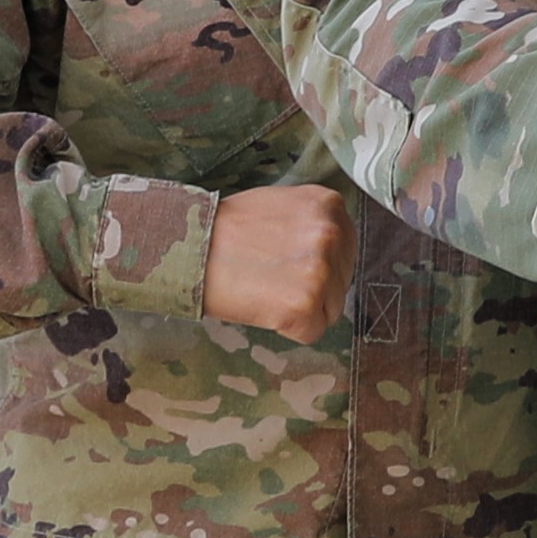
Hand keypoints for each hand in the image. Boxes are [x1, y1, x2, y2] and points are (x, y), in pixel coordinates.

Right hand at [202, 184, 356, 338]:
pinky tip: (264, 307)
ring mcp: (320, 270)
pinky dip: (290, 329)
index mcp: (329, 205)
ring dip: (302, 309)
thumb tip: (335, 255)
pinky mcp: (304, 304)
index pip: (346, 249)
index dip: (319, 264)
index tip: (290, 265)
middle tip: (272, 278)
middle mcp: (331, 233)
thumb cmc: (227, 229)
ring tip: (266, 290)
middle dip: (313, 288)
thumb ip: (314, 224)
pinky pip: (312, 332)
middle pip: (342, 281)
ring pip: (331, 309)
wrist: (190, 247)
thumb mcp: (283, 205)